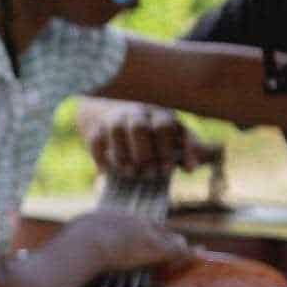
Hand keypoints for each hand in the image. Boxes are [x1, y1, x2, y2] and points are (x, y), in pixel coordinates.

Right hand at [57, 208, 190, 279]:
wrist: (81, 246)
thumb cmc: (65, 250)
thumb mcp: (59, 246)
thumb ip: (59, 252)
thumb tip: (39, 261)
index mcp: (104, 216)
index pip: (126, 221)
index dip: (136, 229)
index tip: (139, 236)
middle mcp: (126, 219)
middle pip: (149, 224)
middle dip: (159, 233)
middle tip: (170, 239)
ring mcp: (141, 232)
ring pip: (165, 236)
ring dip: (176, 244)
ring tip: (190, 248)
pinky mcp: (154, 247)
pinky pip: (176, 249)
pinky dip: (188, 253)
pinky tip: (198, 255)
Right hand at [77, 100, 218, 179]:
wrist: (113, 112)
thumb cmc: (152, 132)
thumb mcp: (173, 135)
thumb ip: (188, 149)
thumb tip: (191, 167)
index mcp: (160, 114)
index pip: (165, 127)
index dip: (167, 150)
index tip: (169, 170)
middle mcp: (138, 112)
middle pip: (140, 127)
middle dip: (146, 154)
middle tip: (150, 174)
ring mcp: (115, 118)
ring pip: (117, 130)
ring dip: (124, 155)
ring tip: (131, 173)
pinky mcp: (96, 127)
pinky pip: (96, 140)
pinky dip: (101, 158)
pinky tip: (107, 171)